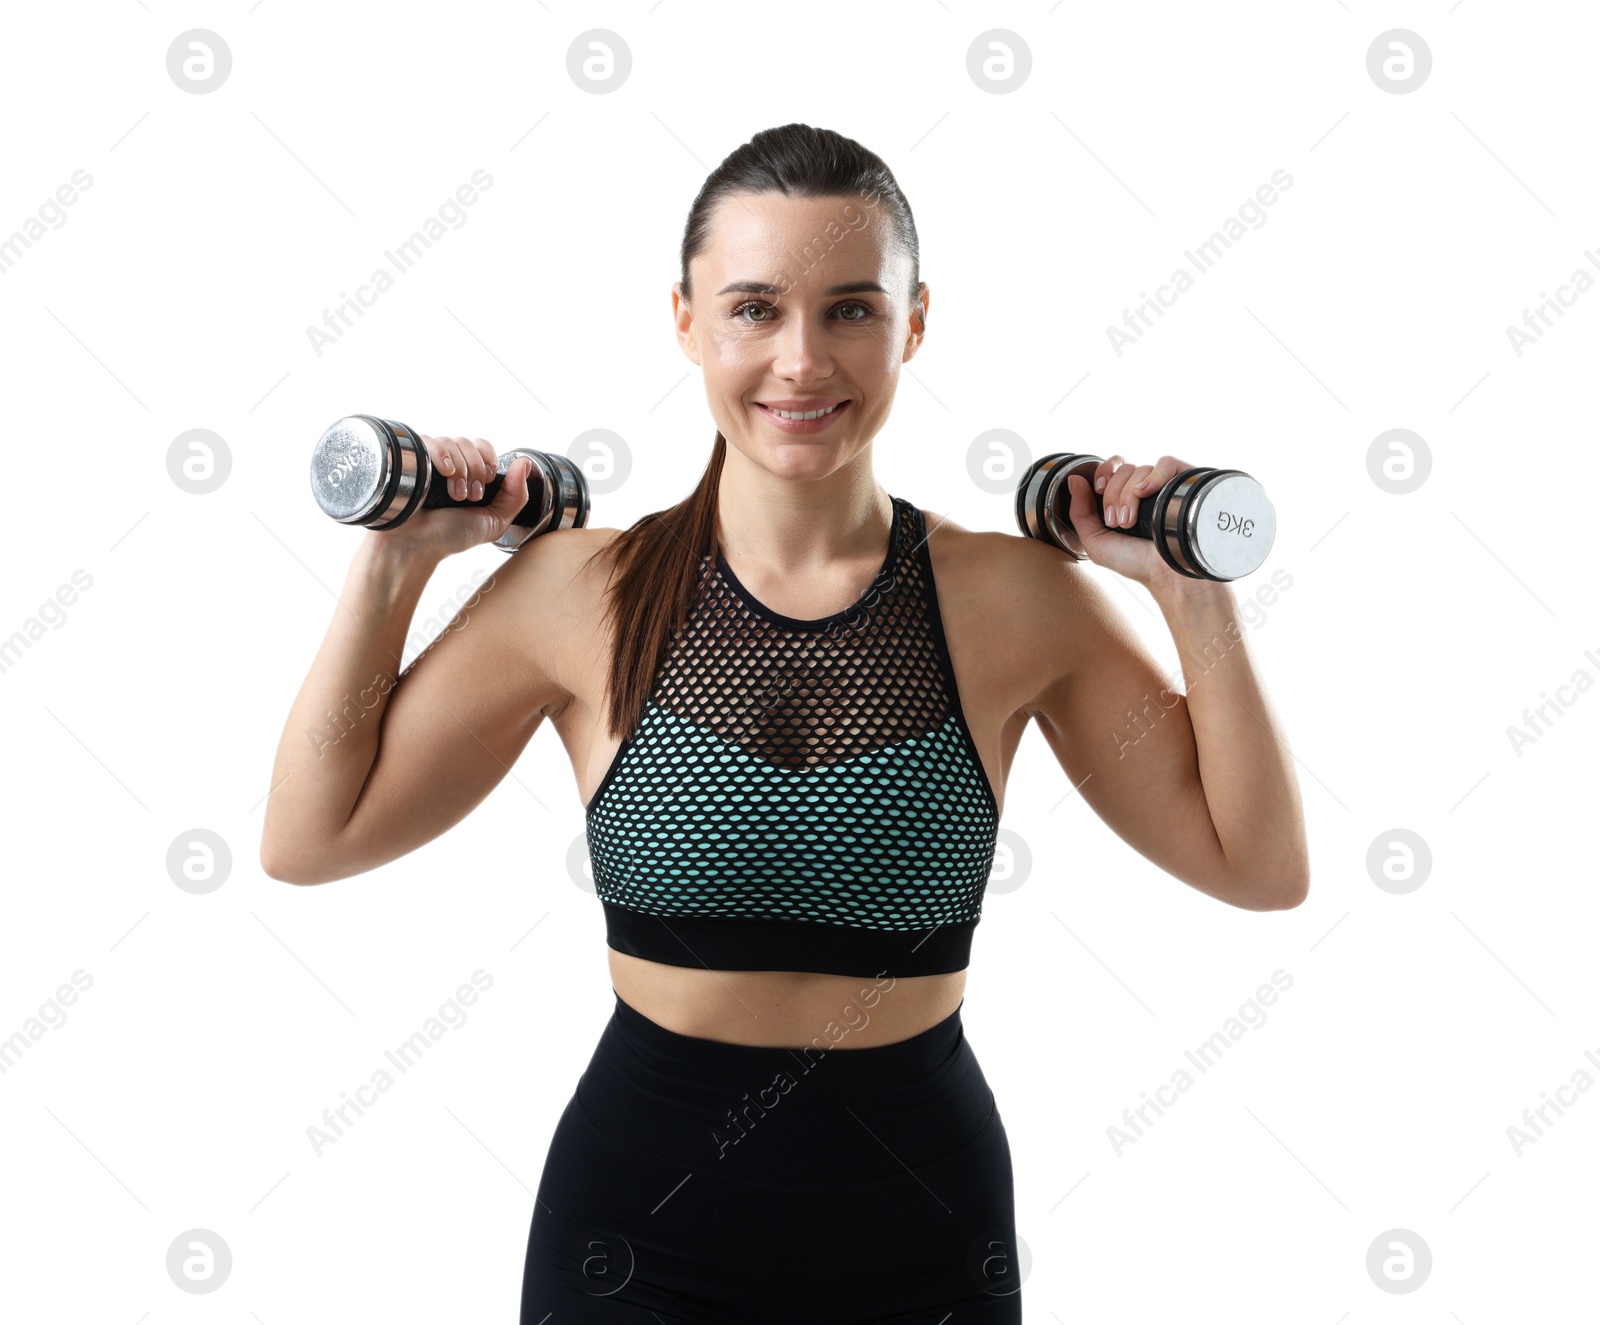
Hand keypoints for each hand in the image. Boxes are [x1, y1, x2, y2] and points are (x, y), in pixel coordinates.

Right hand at [369, 434, 536, 561]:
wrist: (417, 545)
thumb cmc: (450, 536)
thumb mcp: (494, 521)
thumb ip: (516, 496)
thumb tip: (525, 463)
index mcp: (468, 475)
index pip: (482, 447)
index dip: (488, 461)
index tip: (487, 484)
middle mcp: (449, 465)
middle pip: (470, 443)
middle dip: (476, 469)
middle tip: (470, 496)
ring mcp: (429, 461)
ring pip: (452, 441)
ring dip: (460, 468)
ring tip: (455, 495)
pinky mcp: (411, 458)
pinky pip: (429, 440)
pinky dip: (442, 454)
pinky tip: (444, 473)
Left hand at [1062, 454, 1197, 588]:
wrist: (1166, 574)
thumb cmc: (1134, 562)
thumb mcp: (1095, 541)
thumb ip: (1079, 511)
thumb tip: (1073, 479)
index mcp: (1125, 497)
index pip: (1113, 468)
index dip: (1104, 473)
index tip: (1099, 490)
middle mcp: (1146, 489)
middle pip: (1123, 469)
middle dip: (1113, 495)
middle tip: (1117, 522)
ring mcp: (1166, 485)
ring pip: (1140, 469)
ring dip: (1129, 495)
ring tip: (1131, 522)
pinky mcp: (1184, 483)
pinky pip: (1166, 463)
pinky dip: (1153, 476)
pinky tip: (1146, 493)